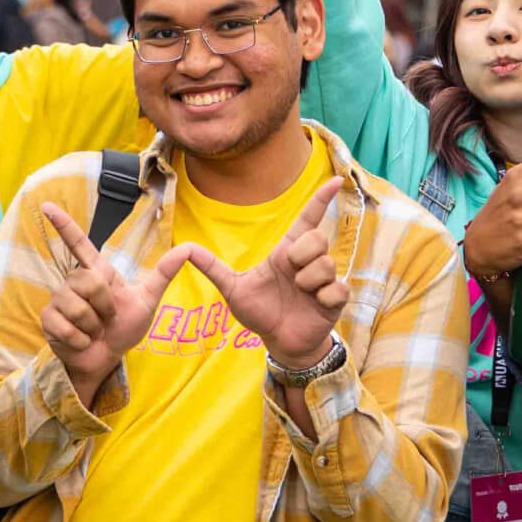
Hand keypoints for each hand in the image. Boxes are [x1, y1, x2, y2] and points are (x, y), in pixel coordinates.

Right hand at [39, 202, 192, 401]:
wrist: (106, 359)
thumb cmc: (124, 328)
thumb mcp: (147, 300)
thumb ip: (164, 274)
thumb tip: (188, 248)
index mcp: (96, 273)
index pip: (79, 244)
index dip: (64, 225)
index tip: (48, 206)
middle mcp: (74, 282)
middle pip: (90, 282)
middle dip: (105, 306)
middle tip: (107, 320)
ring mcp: (59, 300)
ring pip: (78, 307)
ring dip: (93, 327)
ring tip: (94, 331)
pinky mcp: (49, 320)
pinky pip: (67, 327)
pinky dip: (82, 340)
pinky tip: (82, 342)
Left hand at [184, 178, 349, 367]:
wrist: (278, 341)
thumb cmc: (259, 312)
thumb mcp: (232, 288)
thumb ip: (212, 267)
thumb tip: (185, 248)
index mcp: (287, 252)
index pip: (307, 219)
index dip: (320, 200)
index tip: (335, 180)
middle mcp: (308, 262)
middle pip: (316, 238)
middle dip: (301, 255)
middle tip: (290, 276)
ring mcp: (324, 280)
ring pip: (326, 264)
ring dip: (308, 282)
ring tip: (299, 294)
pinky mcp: (336, 299)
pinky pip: (337, 289)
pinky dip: (323, 298)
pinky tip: (314, 306)